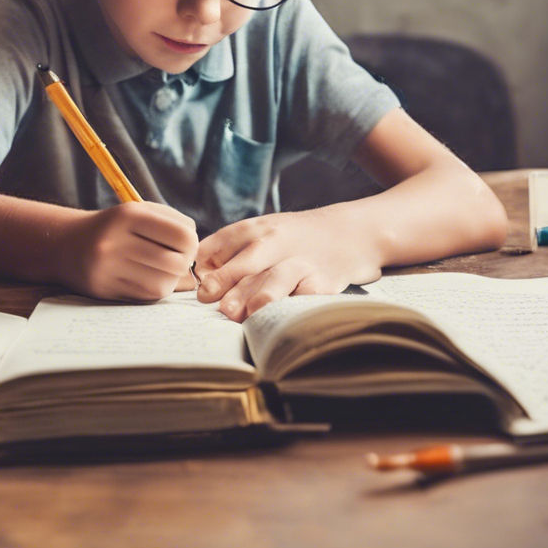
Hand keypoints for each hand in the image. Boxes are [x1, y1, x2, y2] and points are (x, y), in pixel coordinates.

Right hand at [60, 202, 198, 301]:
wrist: (66, 244)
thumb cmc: (114, 227)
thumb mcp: (139, 212)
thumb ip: (173, 224)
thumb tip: (199, 252)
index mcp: (129, 214)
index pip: (183, 235)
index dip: (192, 243)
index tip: (186, 245)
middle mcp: (116, 240)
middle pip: (175, 263)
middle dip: (184, 264)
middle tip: (177, 260)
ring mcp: (108, 267)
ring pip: (163, 284)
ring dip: (170, 280)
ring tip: (161, 270)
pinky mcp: (104, 288)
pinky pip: (145, 296)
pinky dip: (154, 289)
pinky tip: (146, 278)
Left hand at [194, 208, 382, 320]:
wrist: (351, 233)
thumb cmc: (295, 239)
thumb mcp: (264, 233)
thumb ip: (231, 252)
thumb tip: (199, 279)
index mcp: (257, 228)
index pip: (225, 241)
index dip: (207, 261)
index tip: (196, 282)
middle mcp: (278, 242)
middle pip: (249, 260)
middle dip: (228, 279)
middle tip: (208, 298)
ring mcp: (301, 262)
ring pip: (278, 278)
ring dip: (259, 295)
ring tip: (243, 313)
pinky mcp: (324, 282)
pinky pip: (306, 297)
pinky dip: (292, 307)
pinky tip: (279, 319)